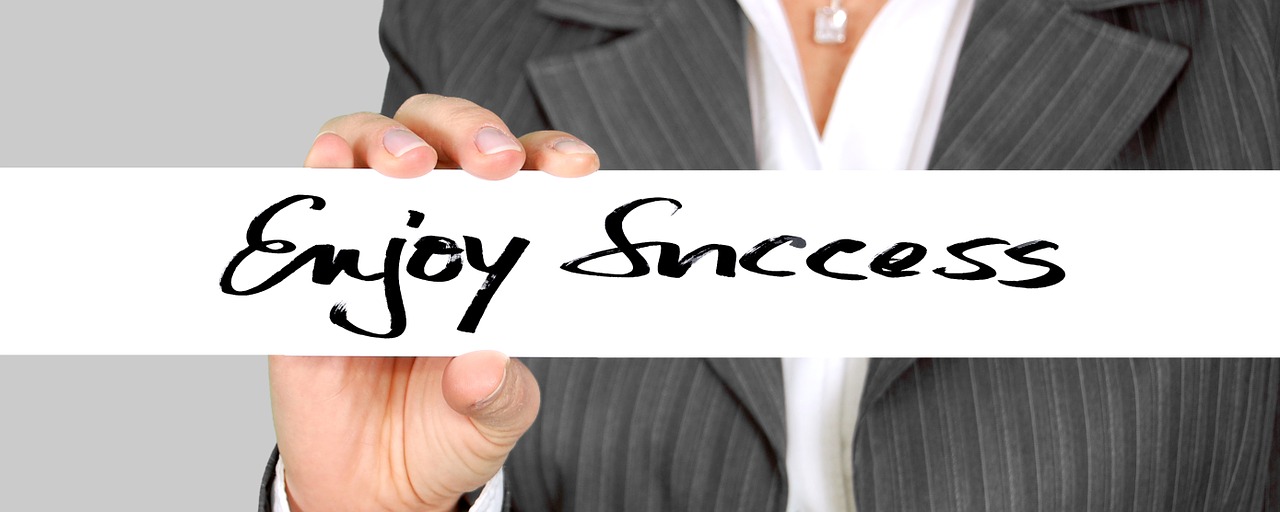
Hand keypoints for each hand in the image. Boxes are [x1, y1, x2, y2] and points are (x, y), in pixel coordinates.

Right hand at [274, 94, 594, 511]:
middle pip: (443, 136)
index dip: (548, 155)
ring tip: (408, 167)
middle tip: (494, 162)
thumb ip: (499, 395)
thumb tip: (483, 363)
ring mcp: (366, 238)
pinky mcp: (308, 267)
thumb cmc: (445, 431)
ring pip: (369, 146)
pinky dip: (318, 173)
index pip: (523, 174)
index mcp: (491, 250)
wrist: (371, 486)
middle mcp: (429, 229)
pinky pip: (307, 202)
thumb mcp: (495, 419)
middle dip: (470, 130)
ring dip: (388, 138)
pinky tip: (332, 168)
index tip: (575, 168)